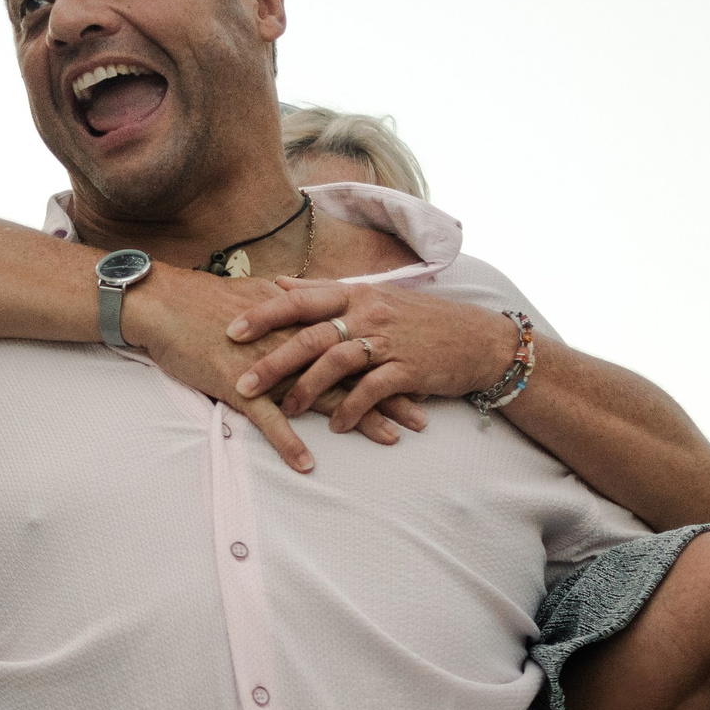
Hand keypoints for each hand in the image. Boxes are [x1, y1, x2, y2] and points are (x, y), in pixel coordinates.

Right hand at [126, 265, 428, 470]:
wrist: (163, 303)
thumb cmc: (206, 303)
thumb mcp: (258, 298)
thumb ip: (290, 305)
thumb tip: (313, 308)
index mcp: (298, 317)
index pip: (353, 341)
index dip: (386, 360)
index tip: (417, 375)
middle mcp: (290, 339)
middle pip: (349, 369)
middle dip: (388, 392)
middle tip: (421, 415)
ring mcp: (266, 364)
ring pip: (320, 394)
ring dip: (356, 418)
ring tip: (389, 439)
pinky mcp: (237, 383)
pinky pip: (267, 418)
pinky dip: (288, 442)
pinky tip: (308, 463)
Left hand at [226, 279, 518, 432]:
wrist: (479, 340)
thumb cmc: (420, 320)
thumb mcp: (374, 296)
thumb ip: (325, 292)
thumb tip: (279, 284)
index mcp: (356, 293)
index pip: (300, 299)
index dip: (264, 314)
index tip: (230, 328)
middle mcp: (369, 313)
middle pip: (310, 335)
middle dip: (273, 361)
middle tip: (241, 382)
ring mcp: (389, 341)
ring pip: (336, 363)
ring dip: (306, 390)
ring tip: (285, 409)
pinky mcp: (409, 369)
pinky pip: (371, 391)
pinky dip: (349, 409)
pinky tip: (334, 425)